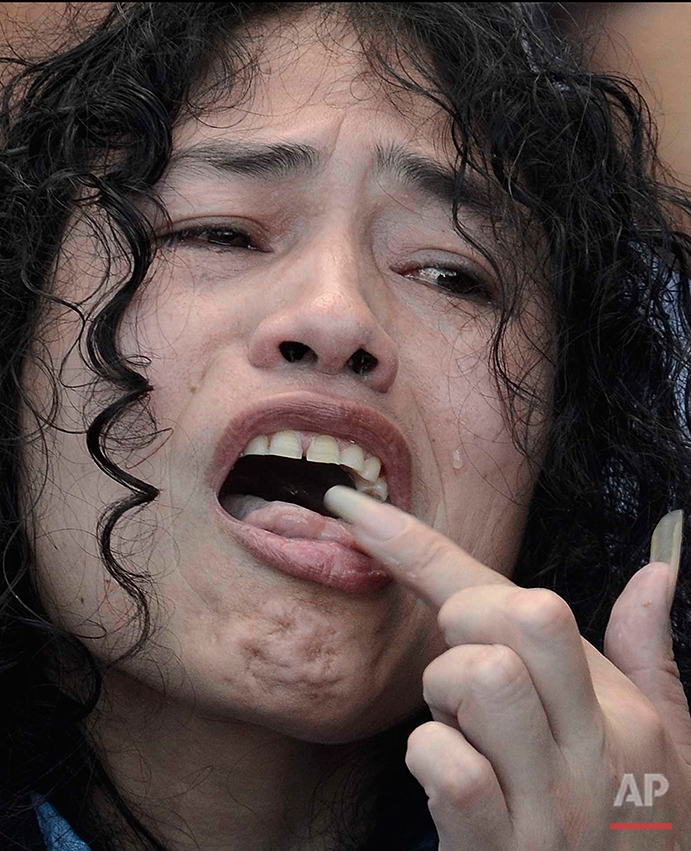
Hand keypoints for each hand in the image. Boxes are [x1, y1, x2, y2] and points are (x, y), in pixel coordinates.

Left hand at [325, 487, 690, 849]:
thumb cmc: (636, 829)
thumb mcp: (668, 747)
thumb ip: (648, 655)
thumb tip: (656, 572)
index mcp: (623, 712)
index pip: (528, 603)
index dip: (429, 546)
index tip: (359, 511)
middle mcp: (590, 749)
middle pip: (518, 617)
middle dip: (465, 623)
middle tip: (467, 669)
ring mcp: (546, 805)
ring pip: (480, 678)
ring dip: (444, 694)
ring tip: (463, 727)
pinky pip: (448, 768)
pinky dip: (430, 759)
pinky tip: (450, 784)